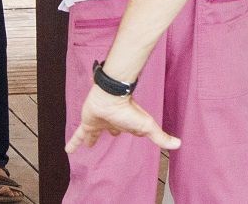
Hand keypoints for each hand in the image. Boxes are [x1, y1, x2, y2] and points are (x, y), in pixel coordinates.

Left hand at [64, 86, 179, 153]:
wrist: (110, 96)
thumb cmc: (128, 110)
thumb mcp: (147, 126)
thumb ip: (161, 137)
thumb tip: (179, 144)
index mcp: (127, 124)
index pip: (130, 130)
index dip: (133, 133)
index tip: (136, 134)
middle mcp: (113, 122)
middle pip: (113, 130)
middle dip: (113, 131)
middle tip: (113, 134)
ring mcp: (100, 122)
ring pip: (96, 132)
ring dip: (93, 137)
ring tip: (89, 143)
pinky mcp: (88, 123)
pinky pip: (79, 135)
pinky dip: (74, 143)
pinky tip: (68, 150)